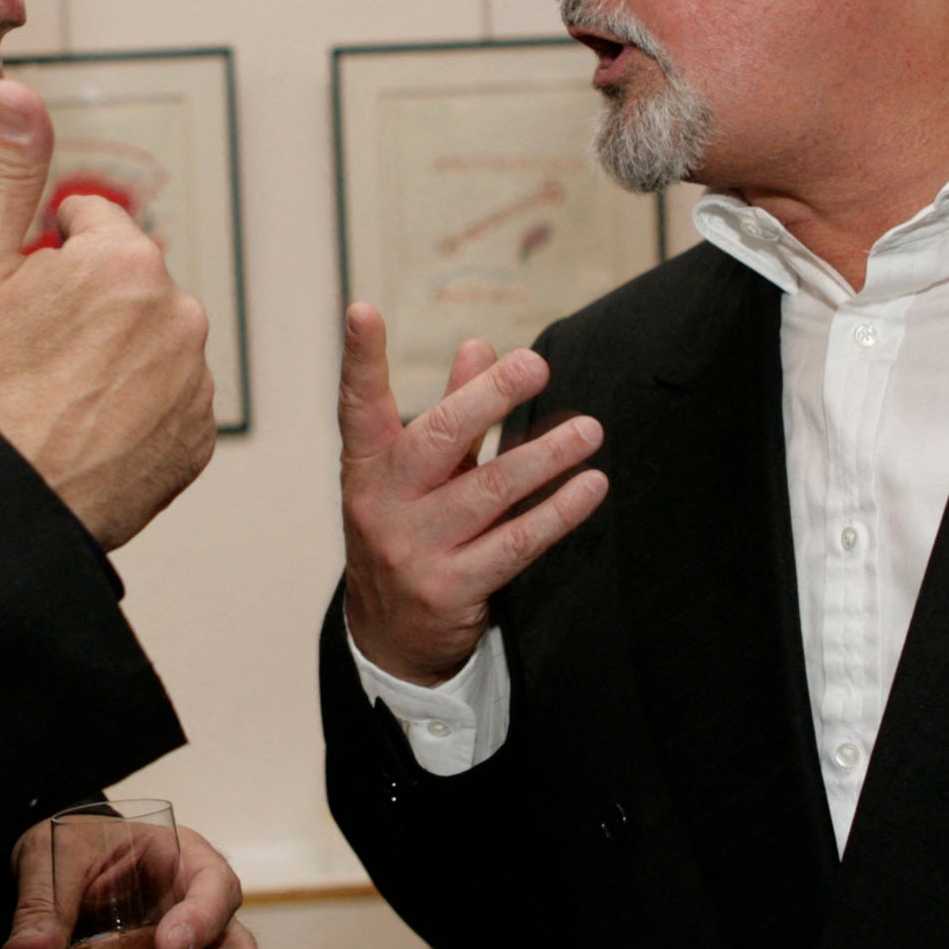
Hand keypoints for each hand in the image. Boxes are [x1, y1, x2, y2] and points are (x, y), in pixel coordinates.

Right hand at [0, 80, 214, 548]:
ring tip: (54, 399)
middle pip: (126, 283)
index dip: (44, 256)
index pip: (91, 223)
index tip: (17, 304)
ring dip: (113, 357)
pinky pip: (169, 404)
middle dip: (86, 306)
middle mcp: (179, 316)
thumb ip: (5, 169)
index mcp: (127, 261)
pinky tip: (84, 431)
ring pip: (150, 343)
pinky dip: (135, 412)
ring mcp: (194, 384)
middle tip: (30, 357)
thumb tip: (15, 90)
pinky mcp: (198, 442)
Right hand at [339, 307, 608, 684]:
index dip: (359, 358)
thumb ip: (451, 412)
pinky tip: (590, 487)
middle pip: (438, 438)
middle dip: (488, 397)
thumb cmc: (408, 531)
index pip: (359, 405)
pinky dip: (558, 512)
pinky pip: (517, 542)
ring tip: (589, 430)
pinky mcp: (451, 588)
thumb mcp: (415, 473)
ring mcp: (415, 549)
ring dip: (545, 456)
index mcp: (368, 466)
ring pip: (489, 491)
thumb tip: (481, 345)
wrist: (389, 636)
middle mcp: (383, 504)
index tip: (362, 312)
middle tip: (535, 364)